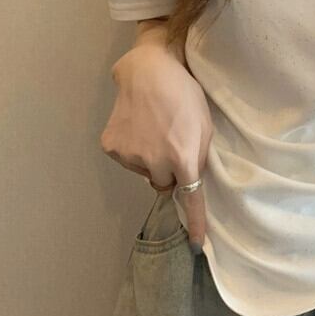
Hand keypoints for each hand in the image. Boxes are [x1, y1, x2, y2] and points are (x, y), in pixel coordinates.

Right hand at [100, 43, 212, 251]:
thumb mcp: (204, 126)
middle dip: (169, 171)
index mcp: (183, 156)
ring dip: (150, 158)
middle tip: (170, 142)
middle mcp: (155, 162)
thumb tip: (189, 182)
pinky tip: (137, 127)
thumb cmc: (184, 94)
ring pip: (144, 171)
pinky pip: (128, 160)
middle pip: (164, 183)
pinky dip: (133, 149)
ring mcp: (130, 156)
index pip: (190, 198)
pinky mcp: (111, 147)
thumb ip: (198, 157)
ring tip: (153, 128)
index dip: (196, 223)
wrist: (148, 70)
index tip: (198, 245)